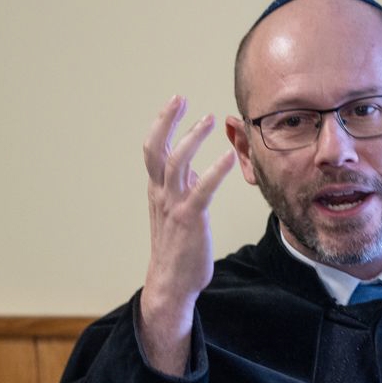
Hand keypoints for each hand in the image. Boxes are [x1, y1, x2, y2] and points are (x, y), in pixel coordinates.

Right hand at [139, 95, 235, 374]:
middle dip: (167, 121)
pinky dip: (215, 170)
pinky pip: (202, 190)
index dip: (161, 124)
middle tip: (180, 98)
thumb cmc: (178, 250)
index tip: (175, 103)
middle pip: (157, 149)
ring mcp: (174, 206)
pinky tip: (228, 156)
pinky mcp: (190, 220)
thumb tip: (195, 171)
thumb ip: (183, 190)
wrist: (171, 284)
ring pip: (177, 163)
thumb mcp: (177, 213)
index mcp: (158, 192)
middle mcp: (162, 195)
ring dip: (192, 138)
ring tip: (209, 119)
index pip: (153, 150)